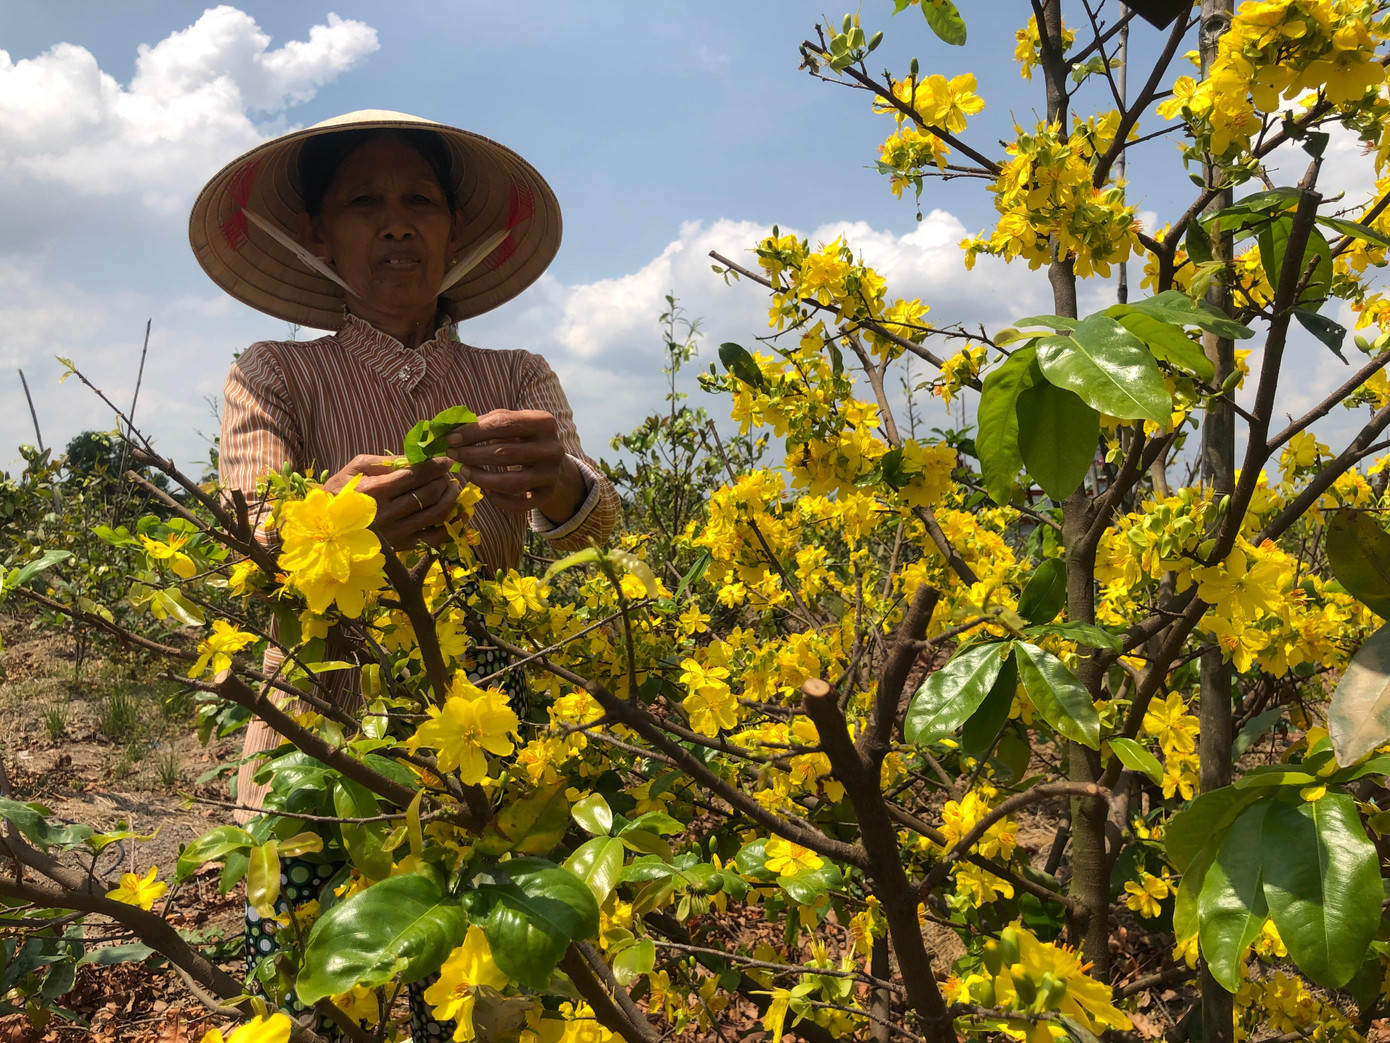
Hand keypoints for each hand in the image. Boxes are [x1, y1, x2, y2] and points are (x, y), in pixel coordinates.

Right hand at [324, 454, 460, 549]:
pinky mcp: (402, 547)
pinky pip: (434, 539)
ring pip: (436, 514)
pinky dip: (451, 526)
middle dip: (444, 479)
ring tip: (452, 487)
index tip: (446, 460)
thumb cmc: (341, 491)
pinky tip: (460, 514)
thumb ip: (387, 461)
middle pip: (429, 493)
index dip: (436, 465)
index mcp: (375, 490)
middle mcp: (387, 513)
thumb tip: (417, 455)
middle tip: (448, 473)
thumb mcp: (357, 467)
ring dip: (451, 498)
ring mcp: (396, 533)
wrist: (324, 528)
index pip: (416, 475)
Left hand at [446, 409, 584, 520]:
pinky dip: (498, 500)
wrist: (549, 459)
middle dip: (472, 455)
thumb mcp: (508, 423)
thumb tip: (451, 432)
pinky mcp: (548, 494)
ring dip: (481, 478)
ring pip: (511, 483)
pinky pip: (518, 504)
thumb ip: (483, 423)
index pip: (504, 424)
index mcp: (543, 422)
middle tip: (452, 454)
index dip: (474, 432)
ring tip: (464, 470)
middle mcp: (553, 449)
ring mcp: (552, 474)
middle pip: (505, 454)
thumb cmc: (521, 436)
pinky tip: (485, 490)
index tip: (450, 438)